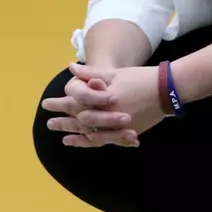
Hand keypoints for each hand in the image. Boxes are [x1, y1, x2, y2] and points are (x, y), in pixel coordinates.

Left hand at [41, 64, 168, 147]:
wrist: (165, 91)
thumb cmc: (139, 78)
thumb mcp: (114, 73)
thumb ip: (91, 72)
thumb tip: (71, 69)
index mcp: (102, 98)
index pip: (75, 102)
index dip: (60, 103)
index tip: (46, 104)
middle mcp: (107, 115)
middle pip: (80, 120)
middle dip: (63, 122)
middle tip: (49, 124)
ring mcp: (117, 127)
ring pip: (91, 134)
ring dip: (76, 136)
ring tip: (64, 139)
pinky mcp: (126, 133)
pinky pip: (107, 140)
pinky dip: (95, 142)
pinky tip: (87, 142)